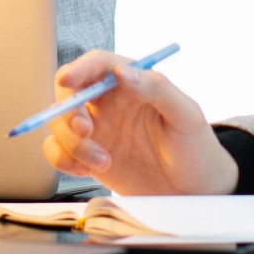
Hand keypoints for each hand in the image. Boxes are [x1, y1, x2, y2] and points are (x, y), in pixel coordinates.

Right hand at [42, 50, 237, 195]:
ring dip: (71, 143)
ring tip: (103, 162)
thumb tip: (122, 72)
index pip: (97, 64)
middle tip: (86, 131)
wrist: (194, 189)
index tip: (68, 79)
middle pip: (69, 92)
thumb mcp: (185, 114)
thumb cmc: (195, 146)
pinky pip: (58, 150)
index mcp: (132, 82)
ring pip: (59, 124)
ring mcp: (97, 129)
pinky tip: (87, 171)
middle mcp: (109, 102)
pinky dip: (63, 160)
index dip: (79, 67)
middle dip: (69, 111)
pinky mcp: (88, 155)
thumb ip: (156, 88)